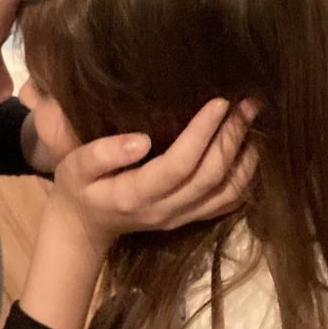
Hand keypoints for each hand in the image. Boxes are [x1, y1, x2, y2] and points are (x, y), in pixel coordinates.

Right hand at [50, 98, 259, 249]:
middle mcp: (165, 211)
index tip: (219, 102)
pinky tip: (249, 148)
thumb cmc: (78, 187)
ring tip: (252, 120)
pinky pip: (227, 202)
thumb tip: (142, 139)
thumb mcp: (75, 167)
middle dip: (232, 137)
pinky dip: (245, 175)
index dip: (202, 134)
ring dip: (245, 156)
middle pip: (211, 177)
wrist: (84, 227)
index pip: (178, 165)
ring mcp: (181, 218)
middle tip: (246, 103)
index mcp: (134, 196)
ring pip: (227, 193)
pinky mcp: (190, 218)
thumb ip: (102, 154)